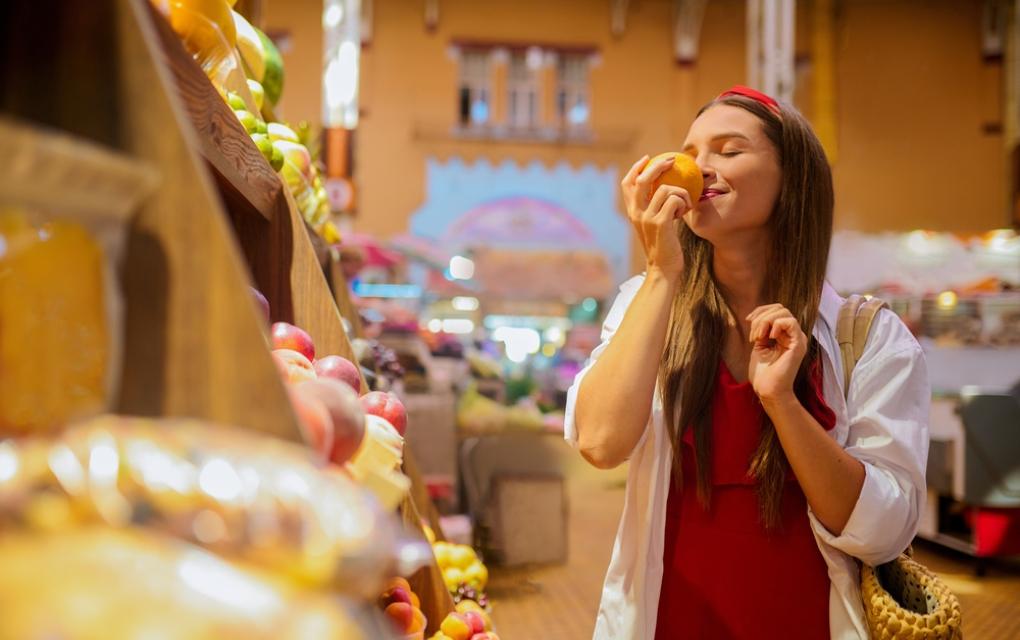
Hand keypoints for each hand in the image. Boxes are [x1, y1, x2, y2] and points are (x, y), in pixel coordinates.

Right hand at [621, 155, 692, 281]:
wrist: (663, 269)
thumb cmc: (664, 247)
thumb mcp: (656, 225)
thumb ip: (656, 208)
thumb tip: (668, 187)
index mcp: (633, 212)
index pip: (627, 183)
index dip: (636, 168)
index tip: (648, 159)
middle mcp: (636, 213)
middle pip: (643, 179)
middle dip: (658, 166)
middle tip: (672, 160)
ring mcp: (647, 218)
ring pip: (665, 189)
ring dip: (681, 192)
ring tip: (685, 204)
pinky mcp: (660, 223)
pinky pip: (675, 199)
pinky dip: (684, 202)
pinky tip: (685, 212)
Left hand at [746, 304, 807, 401]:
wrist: (768, 390)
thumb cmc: (763, 373)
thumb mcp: (759, 346)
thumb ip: (761, 331)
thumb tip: (756, 317)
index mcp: (784, 335)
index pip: (776, 310)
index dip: (760, 311)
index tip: (747, 321)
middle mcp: (793, 335)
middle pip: (780, 308)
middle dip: (761, 316)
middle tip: (753, 335)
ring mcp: (797, 339)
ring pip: (784, 312)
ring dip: (765, 321)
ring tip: (758, 338)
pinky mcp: (798, 344)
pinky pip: (790, 322)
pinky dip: (775, 325)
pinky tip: (768, 337)